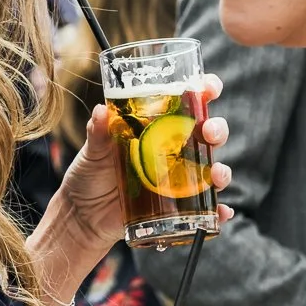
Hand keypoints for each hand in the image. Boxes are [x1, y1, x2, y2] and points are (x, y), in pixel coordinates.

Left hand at [55, 74, 233, 248]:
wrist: (83, 216)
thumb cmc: (90, 175)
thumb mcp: (93, 151)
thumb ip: (97, 132)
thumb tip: (101, 110)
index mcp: (158, 127)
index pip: (189, 102)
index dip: (205, 91)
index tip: (209, 88)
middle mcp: (175, 150)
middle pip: (209, 134)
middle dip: (217, 130)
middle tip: (209, 132)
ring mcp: (179, 179)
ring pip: (214, 169)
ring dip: (222, 171)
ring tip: (216, 175)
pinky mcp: (178, 206)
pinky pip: (207, 209)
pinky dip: (219, 211)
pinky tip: (222, 212)